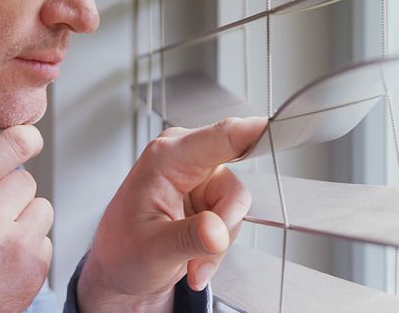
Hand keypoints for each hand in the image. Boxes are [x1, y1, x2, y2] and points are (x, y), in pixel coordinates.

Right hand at [0, 124, 52, 311]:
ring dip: (23, 221)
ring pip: (42, 209)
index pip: (14, 143)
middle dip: (9, 195)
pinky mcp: (32, 270)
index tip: (26, 142)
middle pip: (26, 180)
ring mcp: (14, 244)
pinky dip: (27, 251)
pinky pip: (45, 242)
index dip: (24, 139)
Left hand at [78, 116, 266, 311]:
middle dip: (223, 227)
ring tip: (191, 261)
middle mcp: (186, 159)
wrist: (119, 269)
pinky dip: (218, 246)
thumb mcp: (151, 250)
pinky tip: (196, 259)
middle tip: (204, 253)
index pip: (221, 136)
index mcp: (167, 156)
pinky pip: (232, 220)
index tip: (279, 128)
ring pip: (236, 208)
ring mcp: (200, 178)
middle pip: (234, 186)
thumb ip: (188, 238)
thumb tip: (217, 231)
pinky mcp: (209, 196)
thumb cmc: (122, 250)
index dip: (254, 131)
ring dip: (218, 244)